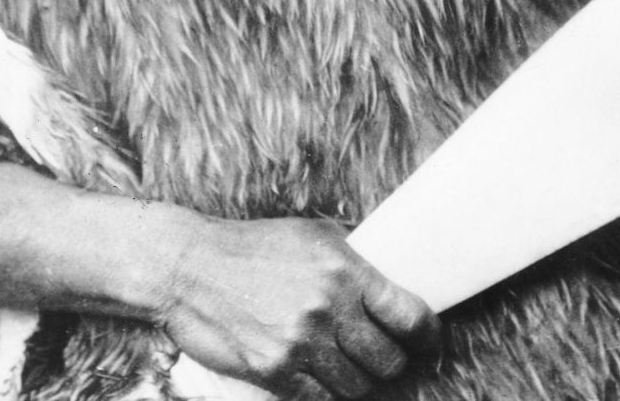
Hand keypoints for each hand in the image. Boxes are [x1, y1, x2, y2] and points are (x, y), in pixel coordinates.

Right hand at [158, 213, 440, 398]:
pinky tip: (324, 378)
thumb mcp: (312, 236)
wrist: (191, 267)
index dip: (428, 336)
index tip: (428, 342)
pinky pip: (321, 400)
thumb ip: (353, 261)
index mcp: (344, 269)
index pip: (409, 315)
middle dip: (393, 363)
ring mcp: (300, 343)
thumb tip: (392, 284)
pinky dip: (328, 394)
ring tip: (353, 368)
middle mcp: (328, 307)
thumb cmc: (254, 246)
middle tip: (389, 358)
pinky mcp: (275, 371)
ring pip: (357, 387)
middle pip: (387, 360)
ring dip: (361, 382)